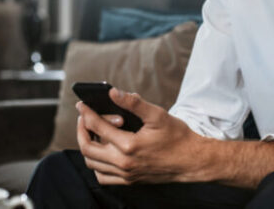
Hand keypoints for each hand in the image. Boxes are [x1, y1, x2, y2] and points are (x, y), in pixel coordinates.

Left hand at [76, 88, 205, 184]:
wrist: (192, 161)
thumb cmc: (177, 136)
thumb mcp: (157, 115)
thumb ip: (133, 103)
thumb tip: (113, 92)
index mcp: (129, 145)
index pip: (97, 127)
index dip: (87, 113)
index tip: (81, 104)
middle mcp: (124, 163)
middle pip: (87, 148)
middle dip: (81, 130)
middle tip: (83, 117)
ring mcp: (126, 174)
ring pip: (92, 164)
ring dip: (87, 147)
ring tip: (91, 132)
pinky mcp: (129, 181)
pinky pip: (102, 177)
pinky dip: (96, 164)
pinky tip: (102, 151)